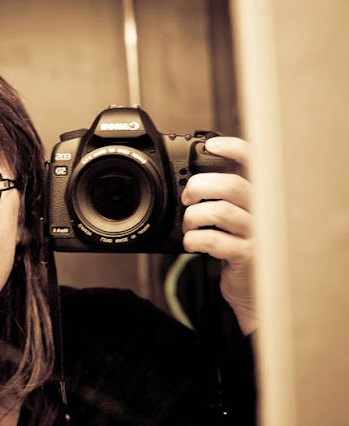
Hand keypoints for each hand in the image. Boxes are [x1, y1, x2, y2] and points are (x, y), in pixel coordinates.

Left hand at [181, 137, 255, 334]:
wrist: (253, 291)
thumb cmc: (240, 250)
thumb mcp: (236, 221)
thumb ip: (224, 200)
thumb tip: (192, 183)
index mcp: (260, 198)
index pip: (256, 164)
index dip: (234, 149)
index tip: (211, 146)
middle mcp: (264, 212)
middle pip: (231, 186)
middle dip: (199, 187)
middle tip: (188, 197)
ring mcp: (258, 234)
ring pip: (219, 211)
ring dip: (193, 216)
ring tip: (189, 224)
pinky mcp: (247, 256)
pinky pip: (215, 241)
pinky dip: (194, 239)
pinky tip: (191, 243)